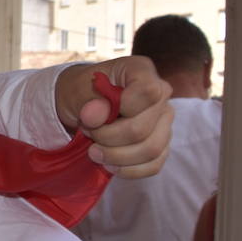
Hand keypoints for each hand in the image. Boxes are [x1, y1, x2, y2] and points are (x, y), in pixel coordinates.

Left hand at [56, 57, 172, 178]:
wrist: (81, 107)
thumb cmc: (81, 93)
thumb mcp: (77, 90)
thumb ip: (88, 100)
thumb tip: (96, 116)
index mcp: (141, 71)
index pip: (148, 92)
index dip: (121, 108)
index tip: (91, 114)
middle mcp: (161, 94)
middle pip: (142, 129)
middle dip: (107, 137)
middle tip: (87, 132)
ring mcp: (164, 121)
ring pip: (150, 150)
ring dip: (115, 156)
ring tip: (93, 151)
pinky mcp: (162, 144)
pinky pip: (154, 165)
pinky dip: (127, 169)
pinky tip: (109, 164)